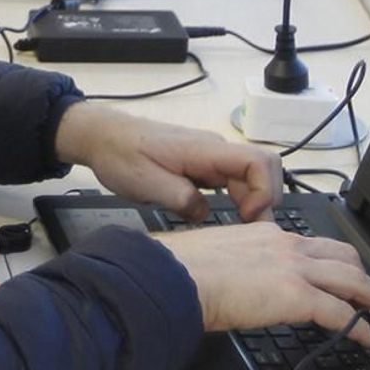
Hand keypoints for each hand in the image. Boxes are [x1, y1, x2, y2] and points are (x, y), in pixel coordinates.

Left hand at [52, 106, 280, 218]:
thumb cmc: (120, 155)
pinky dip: (241, 201)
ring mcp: (211, 157)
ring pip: (251, 177)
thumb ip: (178, 198)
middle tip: (251, 233)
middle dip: (266, 202)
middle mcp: (214, 150)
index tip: (248, 217)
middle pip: (263, 170)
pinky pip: (235, 181)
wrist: (103, 137)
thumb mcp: (144, 183)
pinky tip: (230, 221)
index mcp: (203, 150)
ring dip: (254, 203)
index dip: (264, 191)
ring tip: (242, 232)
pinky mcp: (204, 166)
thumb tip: (203, 213)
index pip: (257, 161)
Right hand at [153, 223, 369, 348]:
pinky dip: (362, 328)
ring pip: (352, 279)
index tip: (339, 275)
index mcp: (267, 234)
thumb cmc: (183, 271)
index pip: (313, 245)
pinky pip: (343, 313)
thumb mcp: (218, 257)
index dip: (334, 262)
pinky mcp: (298, 296)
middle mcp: (287, 244)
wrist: (176, 277)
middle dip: (363, 276)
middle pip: (343, 256)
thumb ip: (238, 265)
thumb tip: (236, 283)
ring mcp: (295, 268)